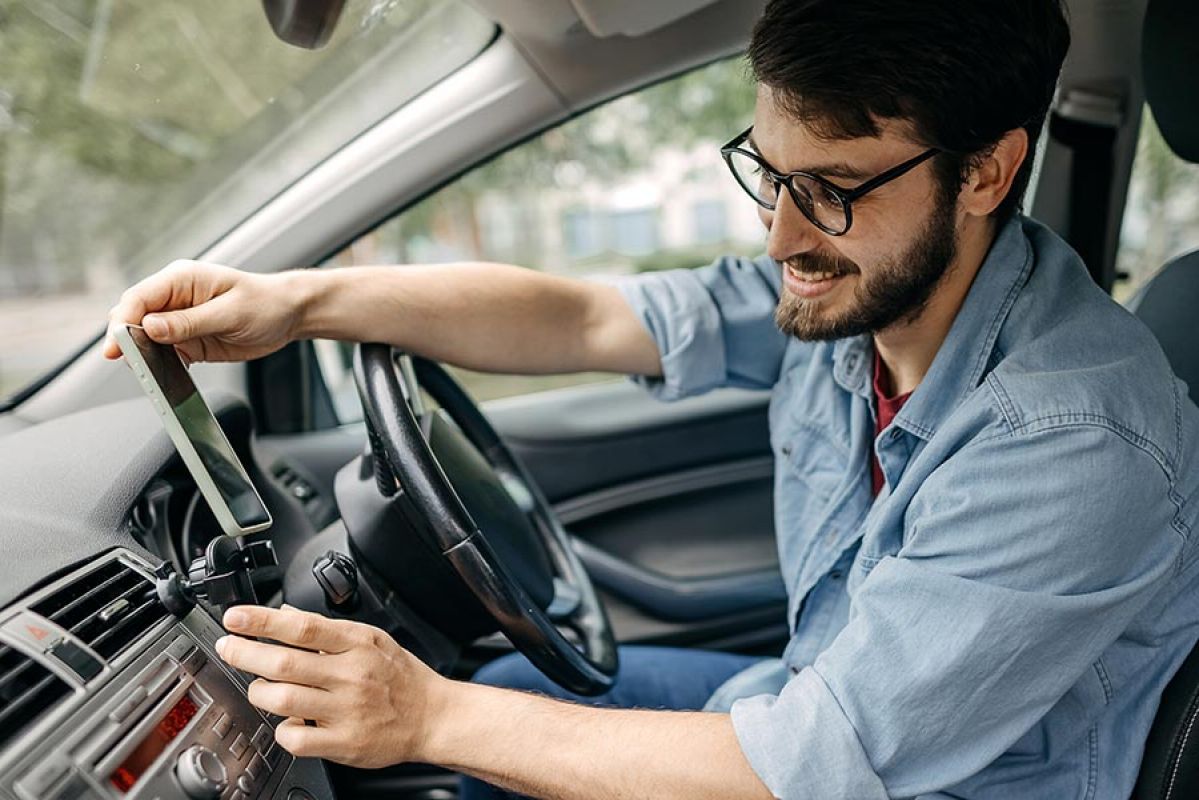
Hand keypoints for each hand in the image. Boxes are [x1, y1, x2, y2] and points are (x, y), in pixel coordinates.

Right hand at [103, 260, 308, 363]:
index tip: (116, 346)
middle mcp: (175, 298)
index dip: (122, 322)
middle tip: (129, 363)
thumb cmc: (265, 303)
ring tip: (147, 372)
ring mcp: (180, 320)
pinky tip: (163, 374)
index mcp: (181, 279)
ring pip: (145, 339)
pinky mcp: (188, 340)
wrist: (288, 314)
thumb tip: (151, 327)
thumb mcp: (230, 313)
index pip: (138, 298)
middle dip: (126, 340)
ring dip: (142, 355)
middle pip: (133, 318)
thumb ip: (189, 322)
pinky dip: (160, 365)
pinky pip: (164, 354)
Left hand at [216, 604, 448, 767]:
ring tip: (258, 687)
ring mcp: (347, 711)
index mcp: (357, 645)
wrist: (433, 717)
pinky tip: (286, 722)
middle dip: (245, 653)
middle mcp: (351, 676)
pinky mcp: (344, 743)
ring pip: (283, 701)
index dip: (262, 621)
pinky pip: (296, 739)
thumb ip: (327, 628)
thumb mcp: (371, 639)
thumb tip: (285, 614)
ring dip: (259, 692)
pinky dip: (281, 730)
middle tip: (227, 648)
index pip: (302, 628)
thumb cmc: (401, 677)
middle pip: (285, 663)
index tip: (235, 617)